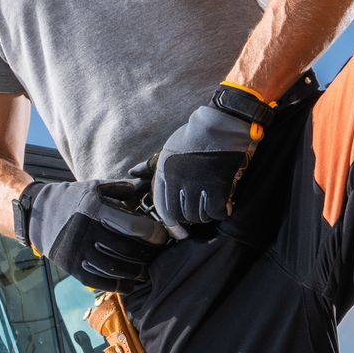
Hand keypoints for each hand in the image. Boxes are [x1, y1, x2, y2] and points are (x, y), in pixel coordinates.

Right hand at [20, 178, 169, 290]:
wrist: (37, 213)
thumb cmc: (72, 199)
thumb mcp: (95, 187)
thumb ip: (123, 189)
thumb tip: (149, 189)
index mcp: (94, 208)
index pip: (132, 226)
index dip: (152, 234)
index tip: (161, 236)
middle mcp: (85, 230)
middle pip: (126, 249)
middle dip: (147, 255)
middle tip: (157, 255)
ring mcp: (77, 250)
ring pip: (114, 267)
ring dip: (135, 272)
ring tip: (145, 270)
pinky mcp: (71, 266)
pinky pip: (98, 281)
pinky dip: (118, 286)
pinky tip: (130, 284)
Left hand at [148, 101, 262, 231]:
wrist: (219, 127)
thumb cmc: (192, 137)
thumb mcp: (167, 149)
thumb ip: (150, 165)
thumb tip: (132, 173)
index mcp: (164, 171)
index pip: (162, 206)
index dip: (170, 220)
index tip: (176, 226)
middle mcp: (178, 180)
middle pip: (179, 214)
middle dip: (187, 221)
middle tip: (194, 219)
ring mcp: (197, 184)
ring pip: (197, 215)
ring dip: (203, 217)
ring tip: (208, 212)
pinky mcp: (217, 186)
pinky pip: (215, 211)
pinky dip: (219, 214)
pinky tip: (221, 210)